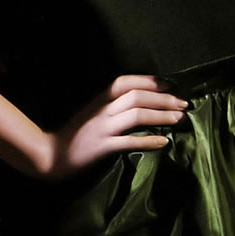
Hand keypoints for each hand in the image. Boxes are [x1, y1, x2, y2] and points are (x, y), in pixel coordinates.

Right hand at [38, 74, 186, 176]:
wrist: (50, 154)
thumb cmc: (74, 133)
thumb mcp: (91, 112)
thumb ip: (111, 105)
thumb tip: (141, 100)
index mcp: (98, 99)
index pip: (126, 82)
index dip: (150, 81)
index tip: (171, 85)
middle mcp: (101, 110)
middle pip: (137, 97)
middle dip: (163, 99)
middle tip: (184, 104)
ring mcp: (101, 128)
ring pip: (136, 115)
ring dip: (161, 115)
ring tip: (180, 118)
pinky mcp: (102, 147)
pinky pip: (129, 142)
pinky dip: (149, 141)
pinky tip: (164, 142)